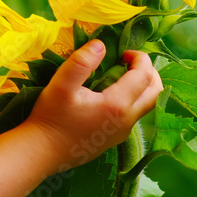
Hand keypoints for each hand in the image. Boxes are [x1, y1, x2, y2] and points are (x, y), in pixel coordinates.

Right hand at [25, 40, 162, 167]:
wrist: (41, 151)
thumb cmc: (51, 117)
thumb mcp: (61, 85)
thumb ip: (81, 62)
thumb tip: (100, 45)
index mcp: (117, 105)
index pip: (143, 76)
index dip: (140, 58)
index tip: (124, 51)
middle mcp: (126, 120)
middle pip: (155, 92)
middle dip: (149, 71)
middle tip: (130, 61)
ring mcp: (122, 133)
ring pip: (147, 106)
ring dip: (142, 86)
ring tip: (122, 75)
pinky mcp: (114, 139)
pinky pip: (134, 116)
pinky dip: (133, 99)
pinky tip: (112, 95)